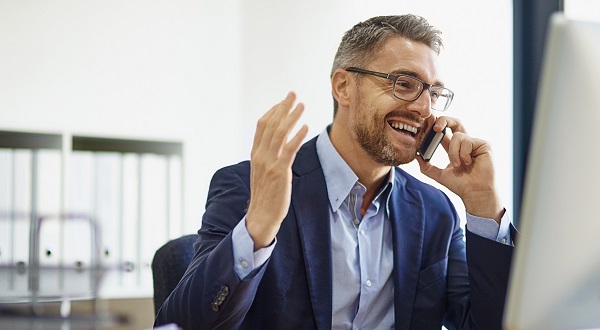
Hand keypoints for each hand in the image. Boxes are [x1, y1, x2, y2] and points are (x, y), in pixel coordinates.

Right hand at [246, 92, 308, 249]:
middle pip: (271, 124)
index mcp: (255, 153)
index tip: (283, 101)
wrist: (261, 216)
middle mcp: (260, 155)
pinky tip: (305, 127)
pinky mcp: (280, 172)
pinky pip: (289, 150)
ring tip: (302, 105)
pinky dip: (297, 136)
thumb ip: (267, 157)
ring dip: (291, 117)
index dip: (273, 110)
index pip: (262, 125)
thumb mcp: (262, 172)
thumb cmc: (265, 196)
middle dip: (283, 107)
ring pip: (279, 133)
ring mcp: (269, 163)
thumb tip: (277, 145)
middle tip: (293, 94)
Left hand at [417, 116, 502, 222]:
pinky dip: (463, 154)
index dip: (436, 125)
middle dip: (444, 120)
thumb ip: (427, 166)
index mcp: (456, 148)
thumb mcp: (440, 174)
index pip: (445, 132)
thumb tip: (416, 156)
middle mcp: (466, 143)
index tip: (426, 123)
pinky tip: (469, 163)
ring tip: (458, 166)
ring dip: (453, 153)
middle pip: (455, 122)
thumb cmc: (462, 185)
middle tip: (435, 127)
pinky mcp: (484, 144)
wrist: (475, 193)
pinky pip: (467, 141)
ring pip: (457, 136)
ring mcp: (475, 142)